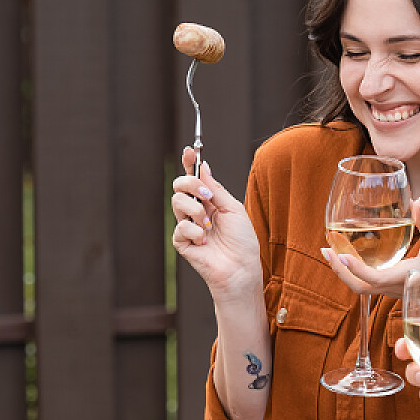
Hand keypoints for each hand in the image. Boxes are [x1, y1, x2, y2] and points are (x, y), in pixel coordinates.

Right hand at [171, 148, 263, 299]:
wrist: (241, 268)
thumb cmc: (242, 241)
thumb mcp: (233, 208)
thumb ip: (215, 188)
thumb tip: (203, 166)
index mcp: (209, 201)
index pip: (194, 178)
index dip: (189, 163)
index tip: (189, 151)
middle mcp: (196, 211)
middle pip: (179, 185)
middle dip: (191, 184)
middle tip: (206, 196)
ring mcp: (188, 226)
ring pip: (177, 202)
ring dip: (195, 210)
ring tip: (208, 226)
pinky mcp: (182, 242)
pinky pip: (180, 227)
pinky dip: (194, 232)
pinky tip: (204, 241)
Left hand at [320, 198, 419, 296]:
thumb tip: (418, 202)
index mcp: (406, 277)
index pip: (375, 279)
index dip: (357, 270)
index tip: (341, 256)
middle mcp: (395, 288)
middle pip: (359, 287)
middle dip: (339, 271)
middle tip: (325, 250)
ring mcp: (390, 291)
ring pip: (360, 287)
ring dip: (342, 271)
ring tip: (329, 251)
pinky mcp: (389, 288)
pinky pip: (365, 284)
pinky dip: (351, 271)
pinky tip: (345, 255)